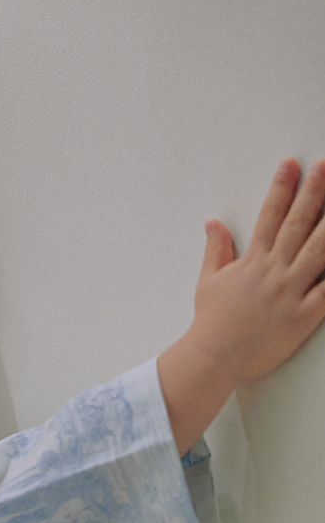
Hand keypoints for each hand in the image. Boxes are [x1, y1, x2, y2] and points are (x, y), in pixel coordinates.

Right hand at [158, 153, 324, 455]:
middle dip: (313, 193)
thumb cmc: (211, 323)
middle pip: (298, 224)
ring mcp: (289, 292)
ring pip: (318, 251)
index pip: (270, 214)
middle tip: (323, 168)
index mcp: (253, 260)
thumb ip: (217, 249)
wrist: (214, 357)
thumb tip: (213, 223)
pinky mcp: (303, 317)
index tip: (291, 164)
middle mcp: (273, 270)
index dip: (282, 187)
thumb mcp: (209, 281)